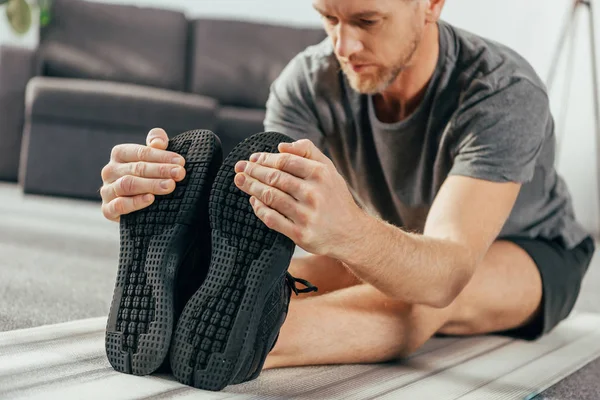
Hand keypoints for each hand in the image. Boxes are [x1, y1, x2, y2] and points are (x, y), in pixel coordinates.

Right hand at [100, 128, 185, 221]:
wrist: (140, 207)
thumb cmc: (149, 176)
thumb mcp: (154, 157)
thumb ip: (157, 142)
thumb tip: (158, 142)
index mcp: (119, 154)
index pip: (141, 152)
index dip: (162, 156)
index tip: (180, 162)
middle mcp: (110, 171)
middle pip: (136, 168)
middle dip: (161, 170)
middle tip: (179, 174)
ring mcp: (107, 191)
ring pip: (127, 185)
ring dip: (151, 185)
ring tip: (170, 185)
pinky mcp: (108, 210)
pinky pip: (119, 205)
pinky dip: (135, 202)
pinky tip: (151, 199)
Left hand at [233, 139, 364, 256]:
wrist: (350, 233)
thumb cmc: (336, 198)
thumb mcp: (329, 170)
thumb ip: (308, 152)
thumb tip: (281, 147)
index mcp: (320, 174)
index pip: (284, 161)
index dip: (265, 158)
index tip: (253, 158)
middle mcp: (313, 193)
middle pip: (274, 178)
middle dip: (253, 171)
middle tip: (239, 167)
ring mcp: (306, 215)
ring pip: (270, 197)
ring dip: (251, 187)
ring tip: (240, 181)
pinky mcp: (300, 234)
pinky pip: (272, 219)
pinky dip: (259, 209)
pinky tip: (253, 202)